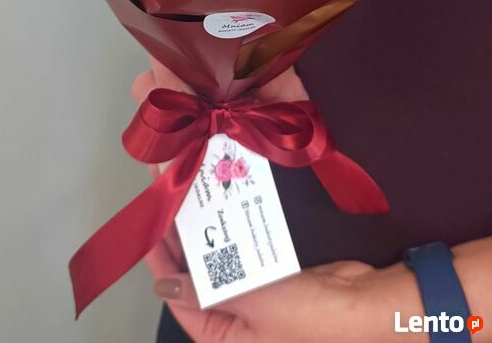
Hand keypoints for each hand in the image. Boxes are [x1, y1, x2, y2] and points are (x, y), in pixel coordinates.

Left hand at [133, 63, 374, 342]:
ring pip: (220, 260)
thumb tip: (165, 285)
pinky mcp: (277, 278)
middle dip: (184, 236)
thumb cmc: (314, 321)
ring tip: (193, 192)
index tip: (151, 223)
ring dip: (208, 229)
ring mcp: (258, 299)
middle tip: (171, 196)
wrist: (370, 307)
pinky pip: (245, 252)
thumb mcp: (253, 306)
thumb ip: (206, 292)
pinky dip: (234, 230)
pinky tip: (225, 204)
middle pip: (197, 276)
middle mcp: (238, 323)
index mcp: (225, 340)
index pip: (179, 298)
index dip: (162, 260)